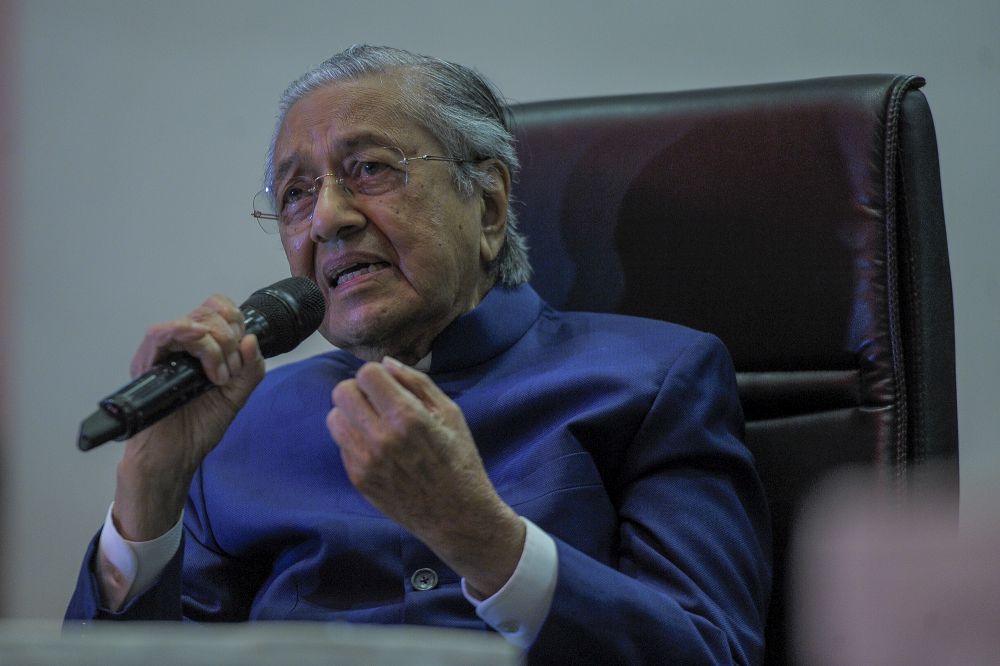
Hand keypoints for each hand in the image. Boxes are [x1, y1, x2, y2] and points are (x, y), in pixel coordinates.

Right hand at [112, 294, 265, 540]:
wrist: (175, 456)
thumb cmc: (197, 427)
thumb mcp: (237, 395)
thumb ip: (251, 368)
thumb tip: (252, 338)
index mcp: (200, 349)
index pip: (215, 310)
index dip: (234, 318)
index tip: (243, 346)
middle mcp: (179, 346)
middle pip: (206, 313)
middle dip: (229, 338)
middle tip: (230, 371)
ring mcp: (161, 353)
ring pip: (189, 321)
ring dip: (213, 344)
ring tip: (218, 375)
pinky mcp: (145, 364)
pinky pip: (159, 334)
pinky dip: (186, 334)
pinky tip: (202, 351)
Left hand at [327, 357, 524, 596]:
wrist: (456, 516)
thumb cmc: (459, 461)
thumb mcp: (451, 414)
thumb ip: (417, 383)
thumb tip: (386, 363)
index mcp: (408, 418)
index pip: (367, 374)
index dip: (378, 375)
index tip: (390, 386)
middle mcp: (381, 439)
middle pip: (342, 392)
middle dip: (359, 390)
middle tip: (377, 402)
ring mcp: (365, 461)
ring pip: (334, 417)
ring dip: (352, 414)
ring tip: (374, 424)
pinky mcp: (358, 479)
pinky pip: (341, 443)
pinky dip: (354, 438)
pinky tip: (377, 447)